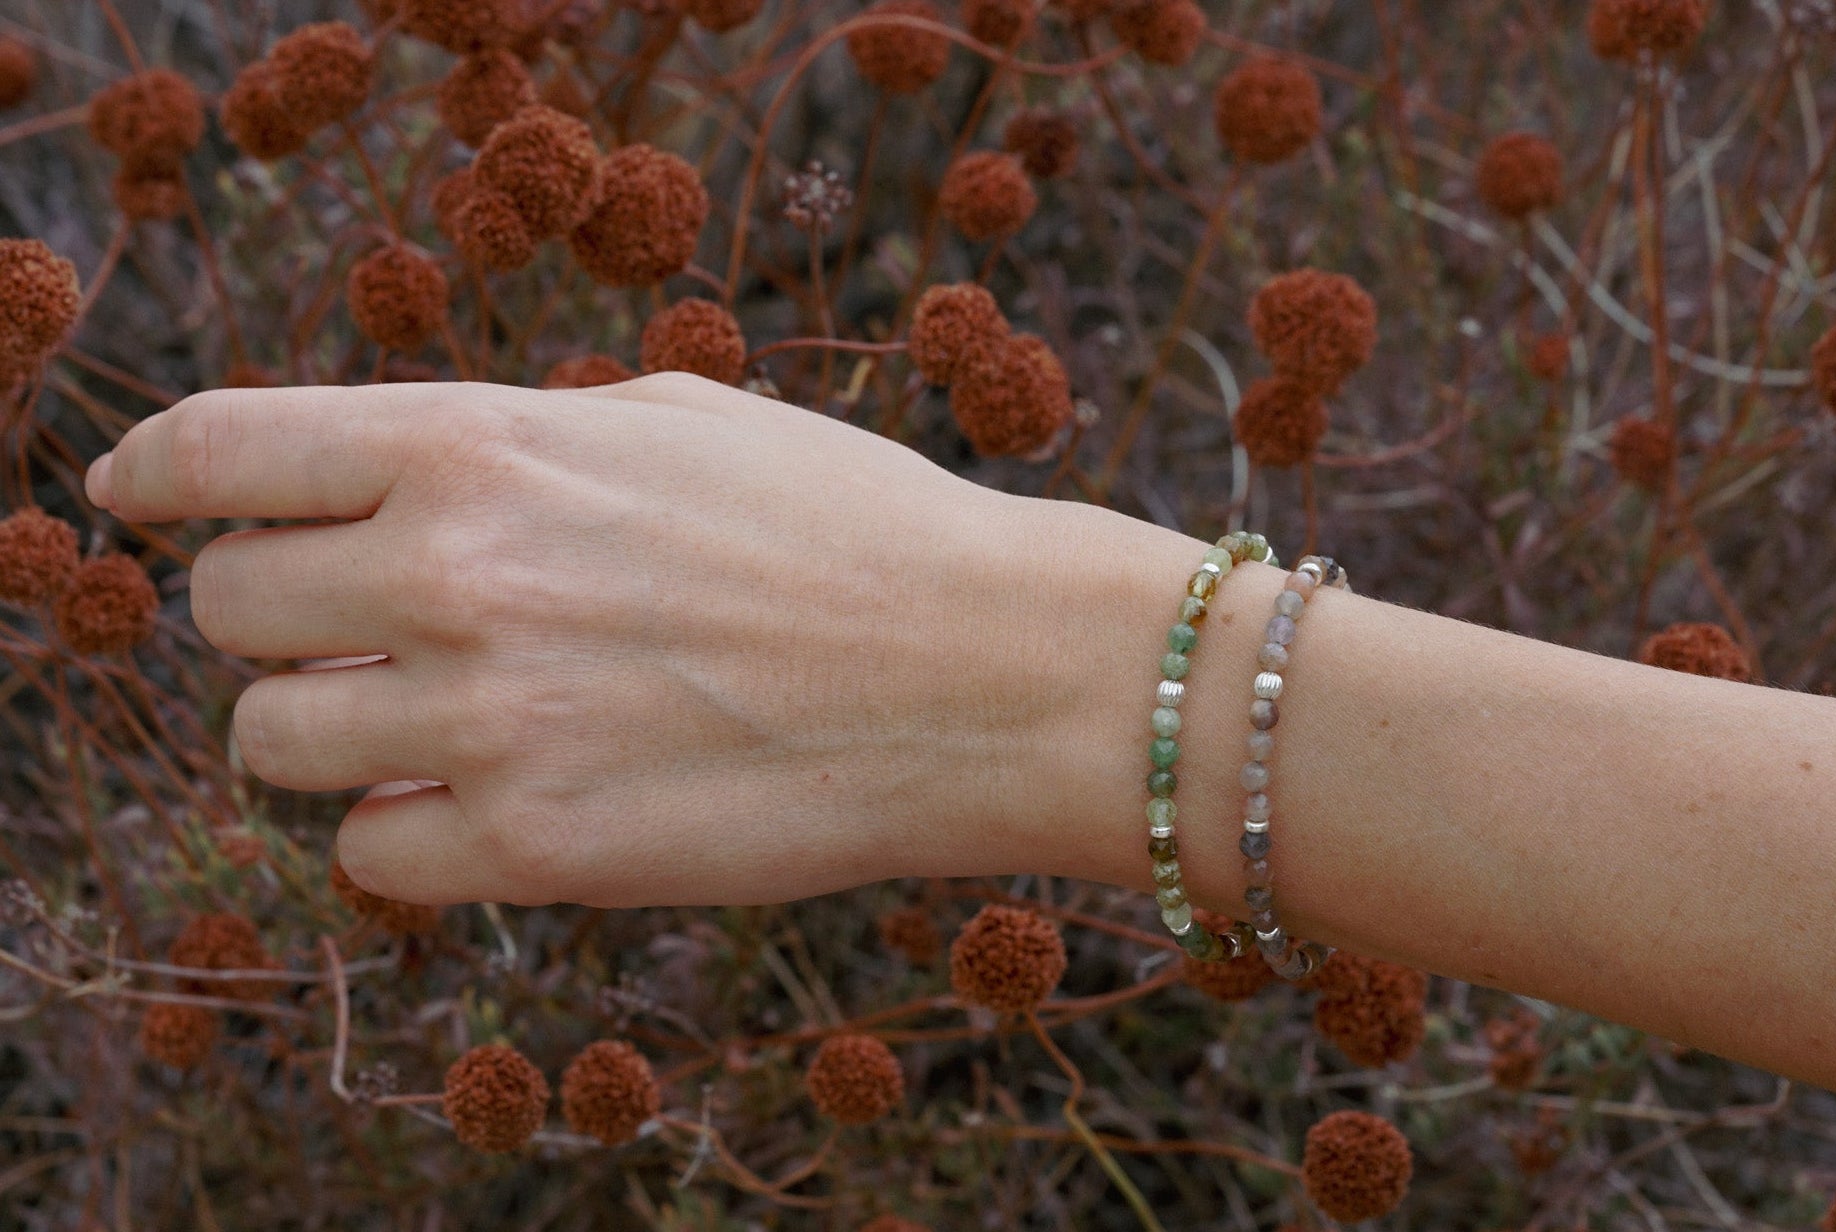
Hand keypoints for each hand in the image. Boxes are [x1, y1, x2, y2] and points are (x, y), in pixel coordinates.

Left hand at [86, 374, 1063, 907]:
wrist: (987, 668)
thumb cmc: (853, 526)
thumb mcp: (675, 418)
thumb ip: (518, 439)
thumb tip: (416, 482)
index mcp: (481, 442)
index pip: (224, 450)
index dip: (157, 472)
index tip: (139, 496)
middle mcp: (457, 573)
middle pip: (226, 611)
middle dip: (279, 620)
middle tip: (364, 633)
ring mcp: (488, 719)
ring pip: (269, 744)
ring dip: (332, 732)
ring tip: (433, 722)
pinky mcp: (537, 851)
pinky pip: (370, 852)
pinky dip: (408, 828)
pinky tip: (495, 797)